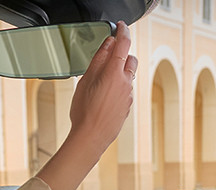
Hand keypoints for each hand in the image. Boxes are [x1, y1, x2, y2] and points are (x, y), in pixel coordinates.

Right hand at [68, 21, 136, 150]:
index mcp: (114, 72)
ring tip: (101, 83)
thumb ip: (99, 59)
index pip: (123, 44)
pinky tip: (103, 97)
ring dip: (119, 73)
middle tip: (108, 57)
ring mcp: (128, 95)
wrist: (91, 137)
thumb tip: (108, 44)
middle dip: (122, 55)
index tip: (121, 27)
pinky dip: (118, 88)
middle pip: (131, 59)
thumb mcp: (86, 80)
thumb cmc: (85, 111)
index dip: (123, 32)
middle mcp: (126, 82)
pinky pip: (126, 90)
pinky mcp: (127, 106)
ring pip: (128, 76)